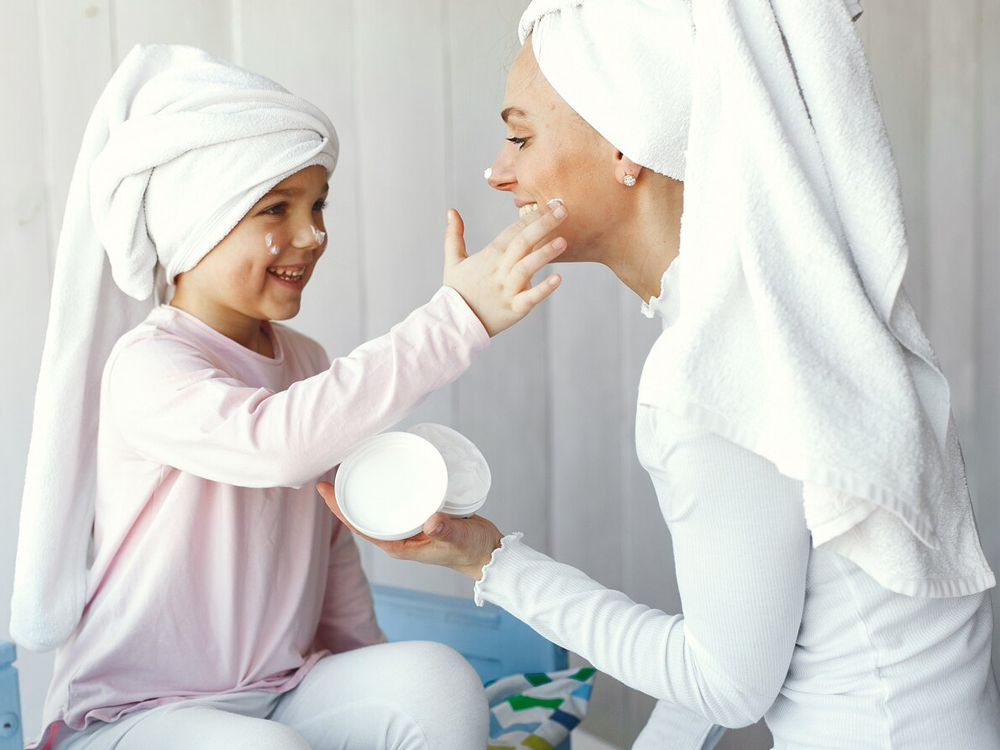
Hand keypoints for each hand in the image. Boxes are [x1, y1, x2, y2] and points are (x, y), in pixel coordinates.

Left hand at [316, 482, 503, 579]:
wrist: (489, 552)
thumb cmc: (472, 549)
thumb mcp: (459, 538)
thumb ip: (445, 530)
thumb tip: (431, 520)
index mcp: (399, 546)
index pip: (360, 527)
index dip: (339, 508)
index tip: (323, 488)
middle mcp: (399, 537)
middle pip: (363, 515)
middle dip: (345, 496)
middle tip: (332, 468)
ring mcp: (409, 527)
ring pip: (378, 507)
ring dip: (364, 490)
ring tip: (352, 464)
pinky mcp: (420, 516)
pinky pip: (396, 501)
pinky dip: (387, 487)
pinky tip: (386, 470)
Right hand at [442, 200, 567, 336]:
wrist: (454, 323)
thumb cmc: (457, 292)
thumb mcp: (452, 261)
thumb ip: (454, 235)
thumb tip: (451, 211)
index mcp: (489, 256)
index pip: (513, 230)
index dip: (531, 215)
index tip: (549, 203)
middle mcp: (500, 270)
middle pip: (522, 242)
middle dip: (543, 224)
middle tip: (563, 209)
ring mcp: (507, 289)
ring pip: (527, 267)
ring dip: (545, 253)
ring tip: (563, 241)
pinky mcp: (514, 309)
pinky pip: (530, 298)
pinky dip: (544, 289)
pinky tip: (558, 279)